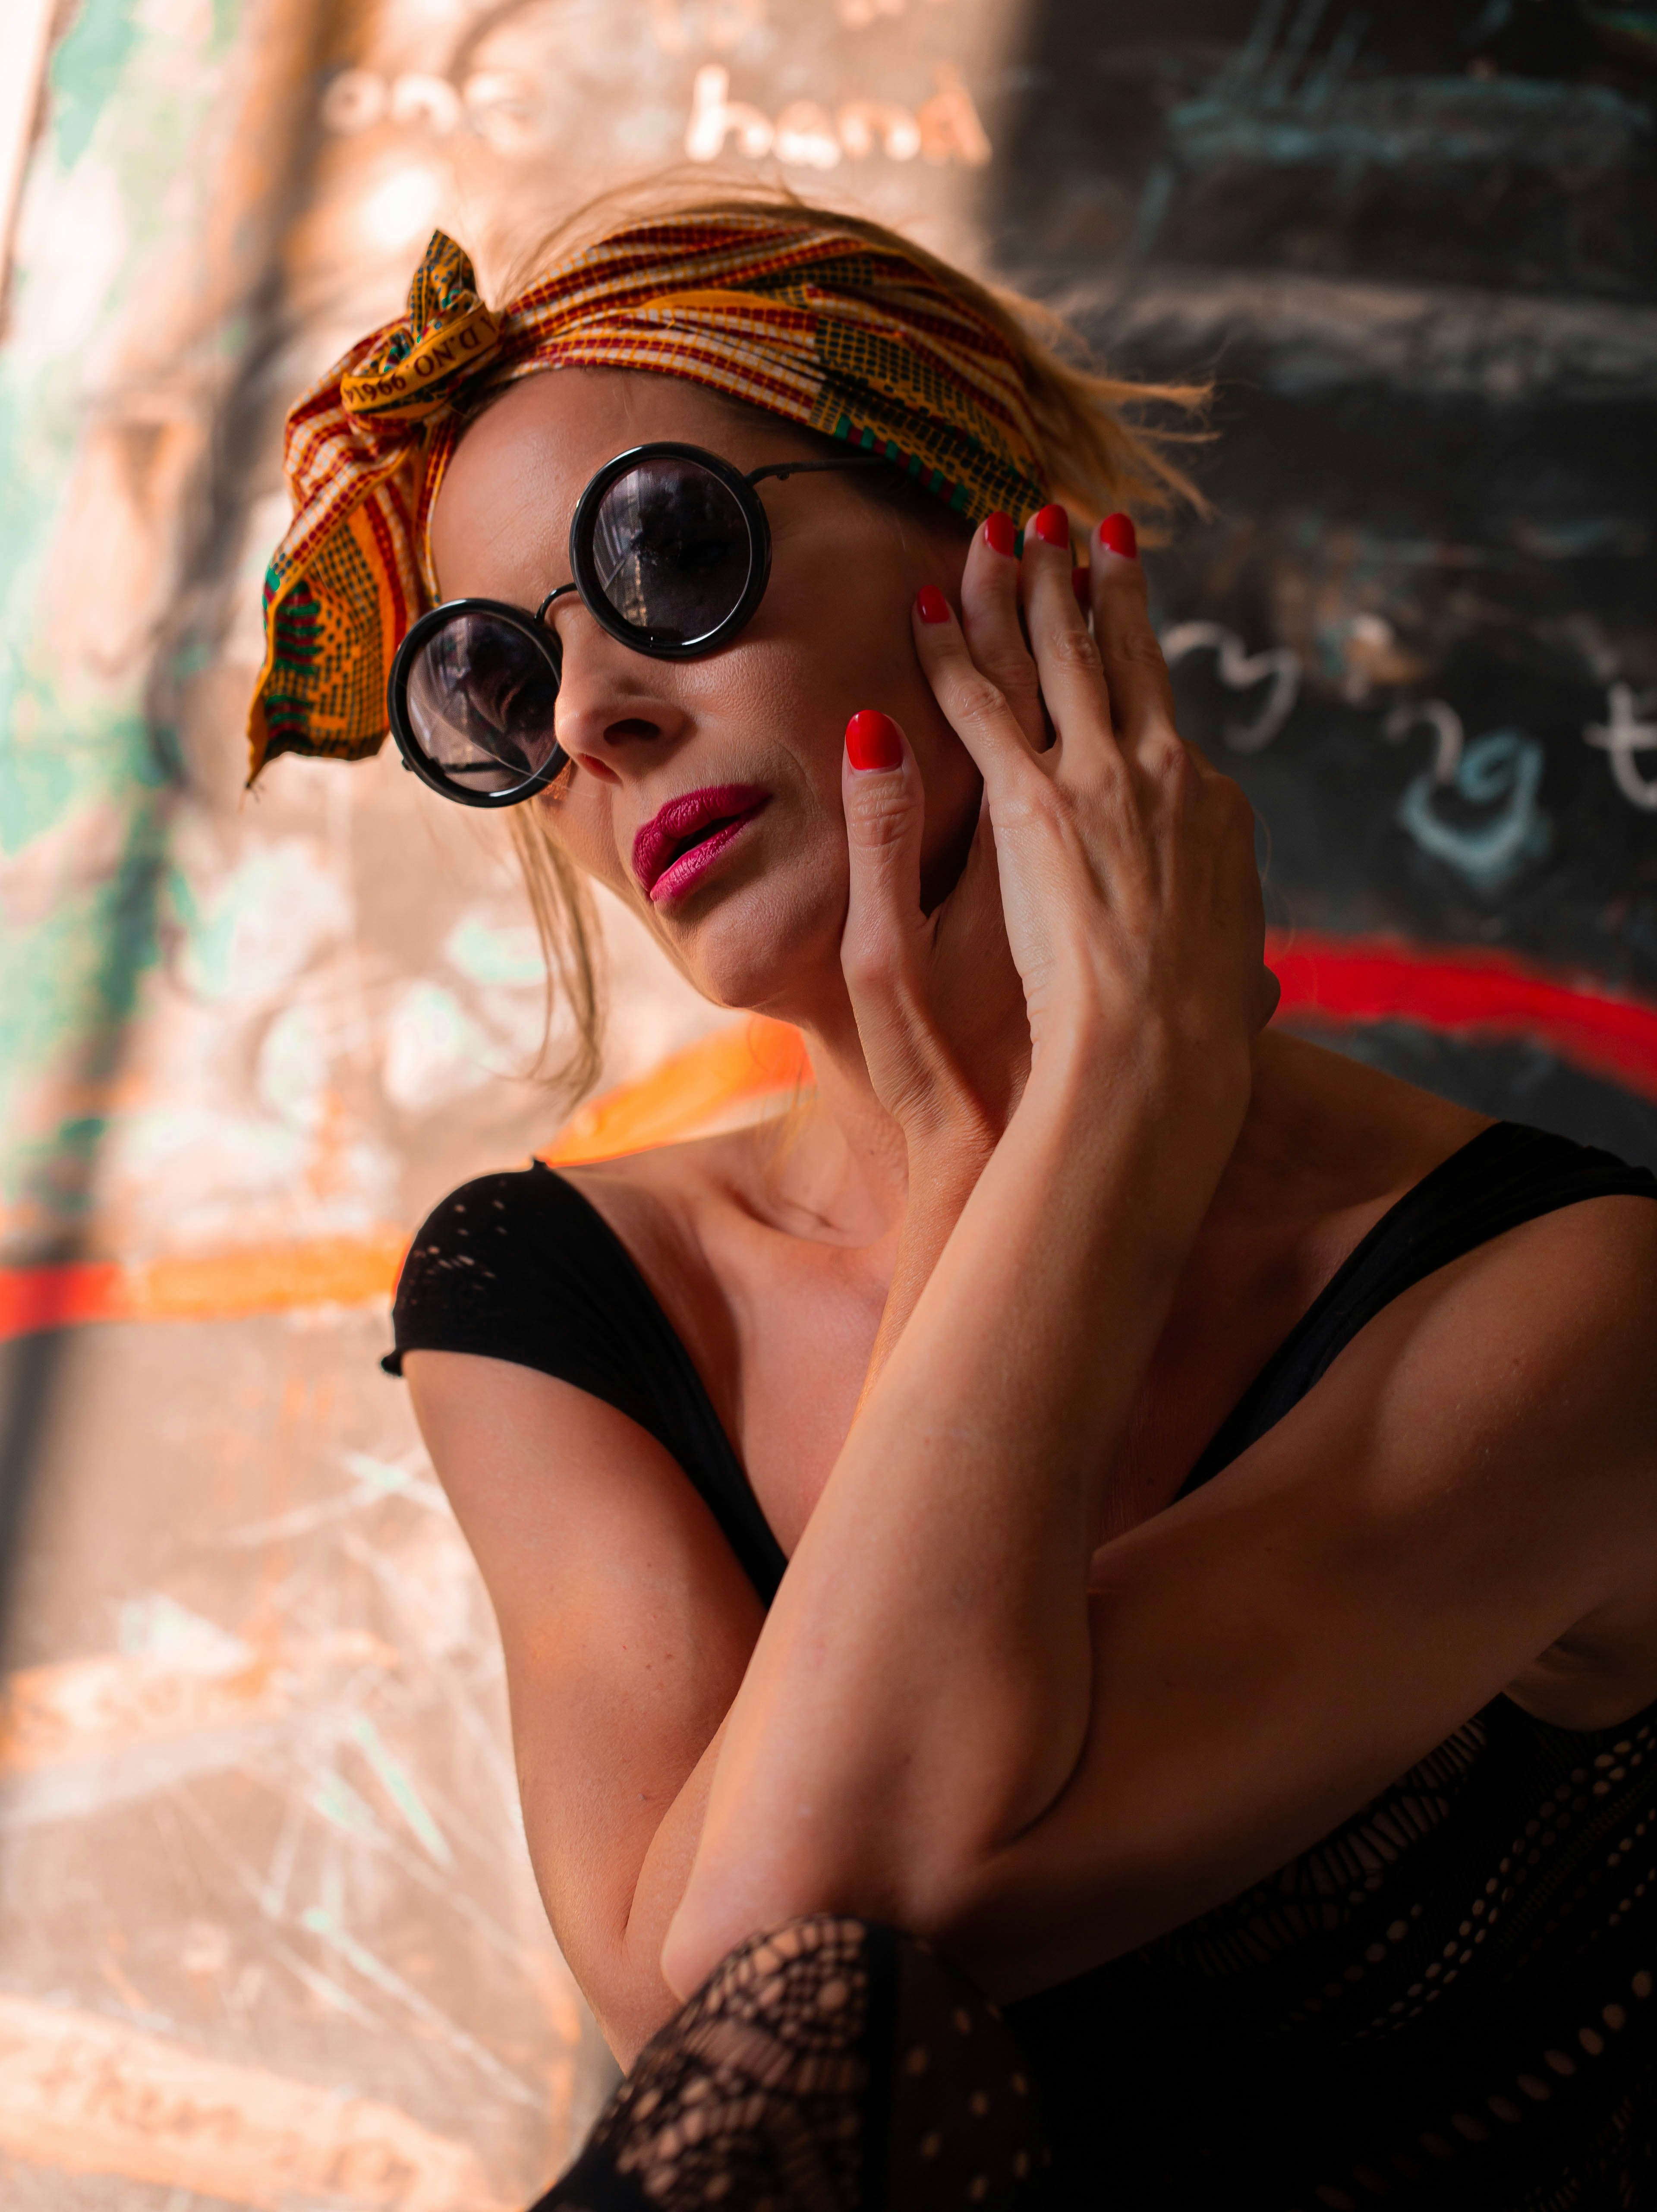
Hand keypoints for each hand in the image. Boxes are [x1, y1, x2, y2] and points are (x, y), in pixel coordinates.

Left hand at [842, 504, 1275, 1153]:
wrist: (1164, 1061)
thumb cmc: (1198, 1046)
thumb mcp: (1236, 985)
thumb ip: (1232, 958)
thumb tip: (1259, 980)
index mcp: (1212, 813)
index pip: (1166, 725)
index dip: (1141, 664)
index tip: (1127, 620)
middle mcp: (1165, 775)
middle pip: (1121, 658)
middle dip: (1096, 582)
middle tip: (1079, 524)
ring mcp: (1102, 780)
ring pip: (1054, 657)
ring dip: (1030, 584)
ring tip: (1012, 526)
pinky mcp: (1035, 801)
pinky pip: (978, 706)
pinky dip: (948, 650)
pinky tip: (924, 603)